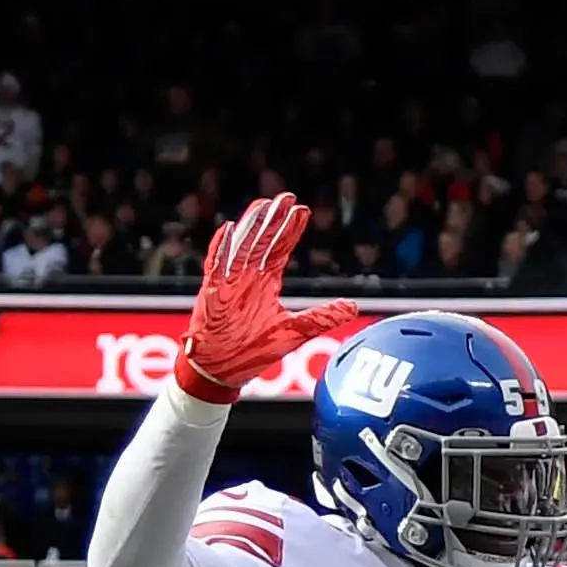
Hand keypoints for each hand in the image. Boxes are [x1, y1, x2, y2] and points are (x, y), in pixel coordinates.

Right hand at [175, 193, 359, 401]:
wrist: (223, 369)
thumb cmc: (254, 350)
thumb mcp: (296, 332)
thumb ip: (323, 317)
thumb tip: (354, 306)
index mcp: (265, 284)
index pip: (280, 250)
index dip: (290, 231)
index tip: (302, 210)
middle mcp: (247, 278)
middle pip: (262, 241)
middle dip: (274, 220)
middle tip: (287, 197)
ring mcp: (228, 283)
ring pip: (241, 247)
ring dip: (251, 226)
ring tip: (264, 205)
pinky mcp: (212, 293)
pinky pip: (215, 266)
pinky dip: (221, 249)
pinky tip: (228, 229)